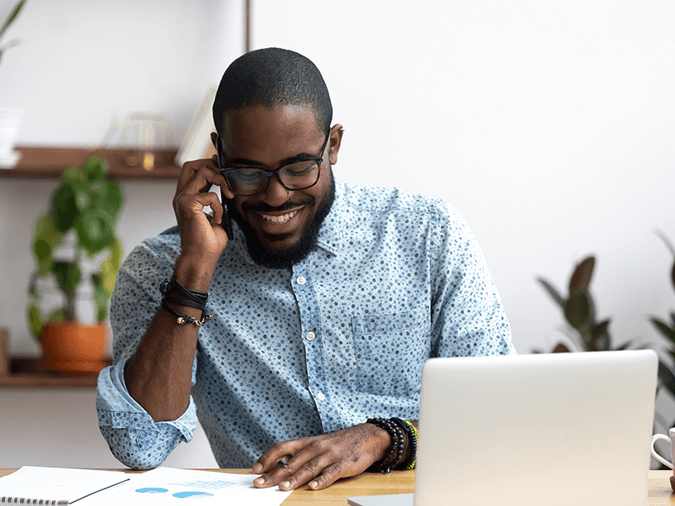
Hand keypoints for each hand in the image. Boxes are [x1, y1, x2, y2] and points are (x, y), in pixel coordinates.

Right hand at [172, 157, 234, 265]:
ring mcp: (182, 199)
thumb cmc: (209, 243)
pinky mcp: (187, 204)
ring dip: (221, 180)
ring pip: (201, 171)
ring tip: (229, 196)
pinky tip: (218, 220)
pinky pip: (211, 195)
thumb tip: (229, 189)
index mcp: (187, 198)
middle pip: (191, 164)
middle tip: (225, 179)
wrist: (200, 259)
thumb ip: (220, 202)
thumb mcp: (218, 217)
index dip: (207, 164)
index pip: (192, 171)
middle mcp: (182, 196)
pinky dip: (219, 206)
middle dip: (211, 165)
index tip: (223, 167)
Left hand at [251, 423, 390, 490]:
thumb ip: (298, 456)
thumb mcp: (315, 445)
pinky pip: (330, 473)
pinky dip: (321, 481)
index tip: (255, 469)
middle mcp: (315, 448)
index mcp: (306, 442)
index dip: (267, 458)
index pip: (282, 447)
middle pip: (291, 462)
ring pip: (308, 468)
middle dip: (274, 474)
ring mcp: (329, 456)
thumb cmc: (336, 444)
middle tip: (259, 484)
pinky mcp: (343, 464)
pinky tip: (313, 487)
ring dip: (295, 478)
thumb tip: (276, 468)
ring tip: (282, 487)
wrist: (365, 437)